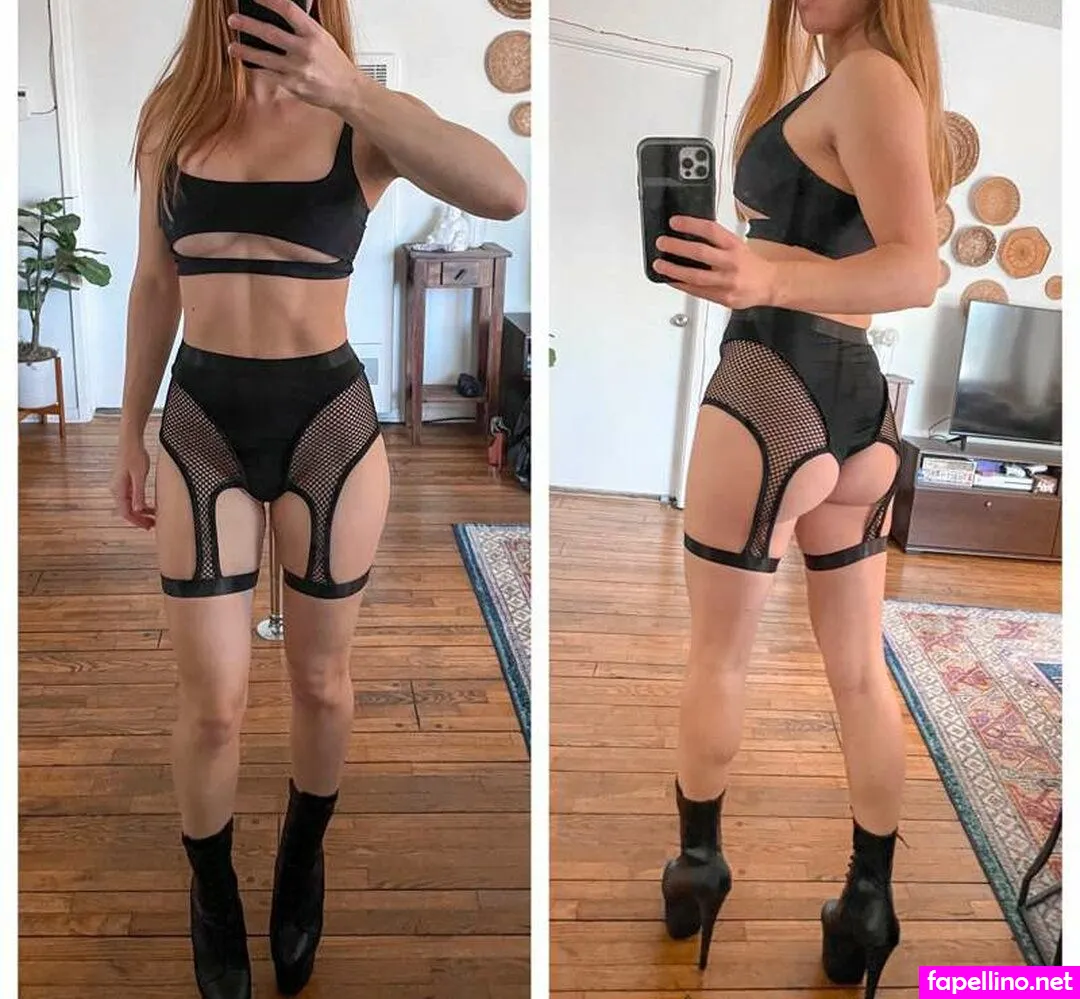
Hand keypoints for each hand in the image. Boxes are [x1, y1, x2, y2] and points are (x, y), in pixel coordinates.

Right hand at [111, 439, 154, 530]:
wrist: (130, 442)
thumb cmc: (135, 456)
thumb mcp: (140, 476)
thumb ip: (139, 493)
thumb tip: (138, 510)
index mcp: (118, 489)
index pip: (125, 512)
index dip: (136, 522)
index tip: (148, 527)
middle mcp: (116, 489)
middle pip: (126, 510)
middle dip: (139, 519)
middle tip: (152, 525)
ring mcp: (119, 486)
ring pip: (129, 505)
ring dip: (140, 512)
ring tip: (153, 518)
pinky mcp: (124, 482)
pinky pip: (131, 498)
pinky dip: (140, 504)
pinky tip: (149, 506)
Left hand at [227, 0, 365, 112]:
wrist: (348, 91)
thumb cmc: (335, 64)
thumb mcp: (323, 39)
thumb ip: (303, 28)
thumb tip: (281, 14)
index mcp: (314, 34)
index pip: (287, 10)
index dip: (268, 0)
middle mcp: (305, 50)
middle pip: (270, 34)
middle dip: (248, 25)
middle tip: (233, 20)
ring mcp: (298, 69)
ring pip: (265, 58)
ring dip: (245, 52)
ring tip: (232, 47)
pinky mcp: (294, 85)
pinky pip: (270, 75)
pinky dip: (258, 69)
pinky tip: (249, 64)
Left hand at [653, 216, 777, 308]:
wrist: (769, 285)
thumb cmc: (751, 264)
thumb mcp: (737, 245)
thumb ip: (716, 243)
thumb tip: (688, 236)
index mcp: (734, 246)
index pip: (711, 230)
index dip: (691, 224)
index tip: (674, 222)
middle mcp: (731, 263)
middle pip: (700, 253)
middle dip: (677, 247)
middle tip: (662, 243)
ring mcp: (727, 282)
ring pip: (696, 277)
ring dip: (674, 270)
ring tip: (660, 264)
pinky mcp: (723, 298)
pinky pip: (698, 292)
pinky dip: (681, 285)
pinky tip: (671, 280)